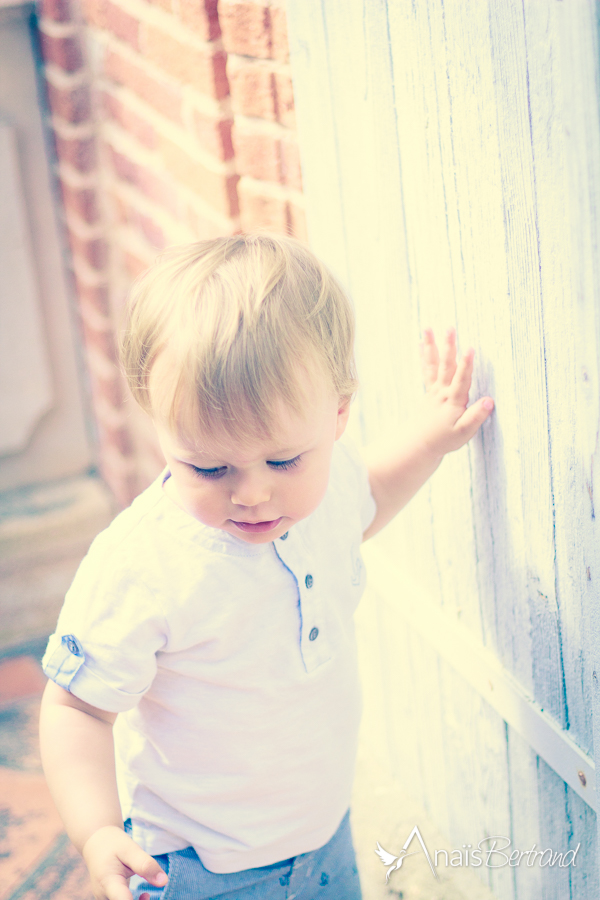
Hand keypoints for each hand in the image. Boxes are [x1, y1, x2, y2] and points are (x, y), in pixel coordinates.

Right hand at [82, 826, 167, 899]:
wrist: (96, 843)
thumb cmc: (113, 844)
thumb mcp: (130, 849)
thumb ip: (145, 865)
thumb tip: (164, 882)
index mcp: (108, 882)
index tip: (147, 896)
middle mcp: (104, 895)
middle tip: (149, 894)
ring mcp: (105, 898)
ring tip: (147, 895)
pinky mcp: (109, 898)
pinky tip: (143, 895)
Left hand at [417, 327, 493, 456]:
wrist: (420, 444)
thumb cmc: (444, 439)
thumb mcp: (464, 433)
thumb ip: (476, 417)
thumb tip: (490, 401)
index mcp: (453, 401)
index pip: (461, 380)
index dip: (466, 365)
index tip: (470, 349)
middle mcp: (442, 392)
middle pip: (445, 366)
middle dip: (449, 346)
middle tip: (449, 328)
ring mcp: (434, 390)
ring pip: (433, 364)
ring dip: (431, 345)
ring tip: (427, 328)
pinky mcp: (430, 391)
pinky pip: (427, 369)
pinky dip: (424, 356)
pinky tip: (421, 344)